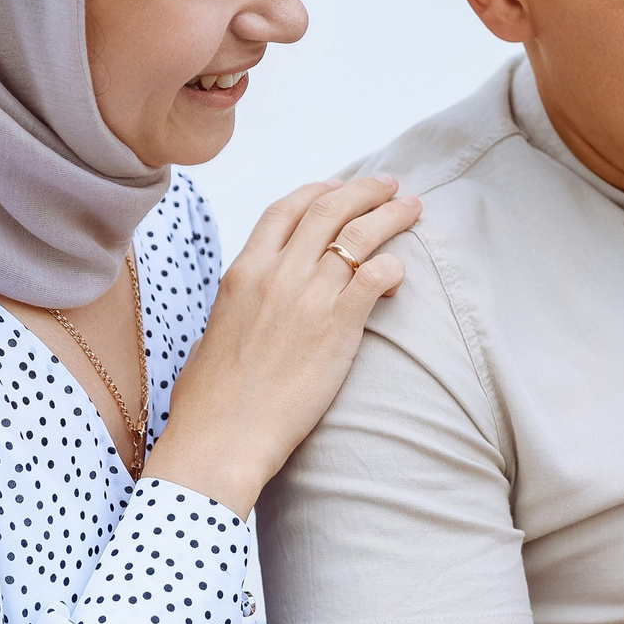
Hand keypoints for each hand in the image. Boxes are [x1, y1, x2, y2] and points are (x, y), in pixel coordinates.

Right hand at [144, 175, 420, 514]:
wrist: (222, 437)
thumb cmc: (211, 401)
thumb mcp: (213, 335)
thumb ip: (237, 310)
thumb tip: (244, 309)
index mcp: (242, 272)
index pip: (286, 209)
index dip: (320, 190)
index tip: (342, 187)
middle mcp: (275, 274)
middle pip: (328, 209)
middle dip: (366, 191)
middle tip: (392, 186)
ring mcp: (307, 298)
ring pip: (359, 235)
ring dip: (391, 217)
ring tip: (413, 210)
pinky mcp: (337, 327)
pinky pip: (375, 278)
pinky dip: (394, 267)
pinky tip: (402, 274)